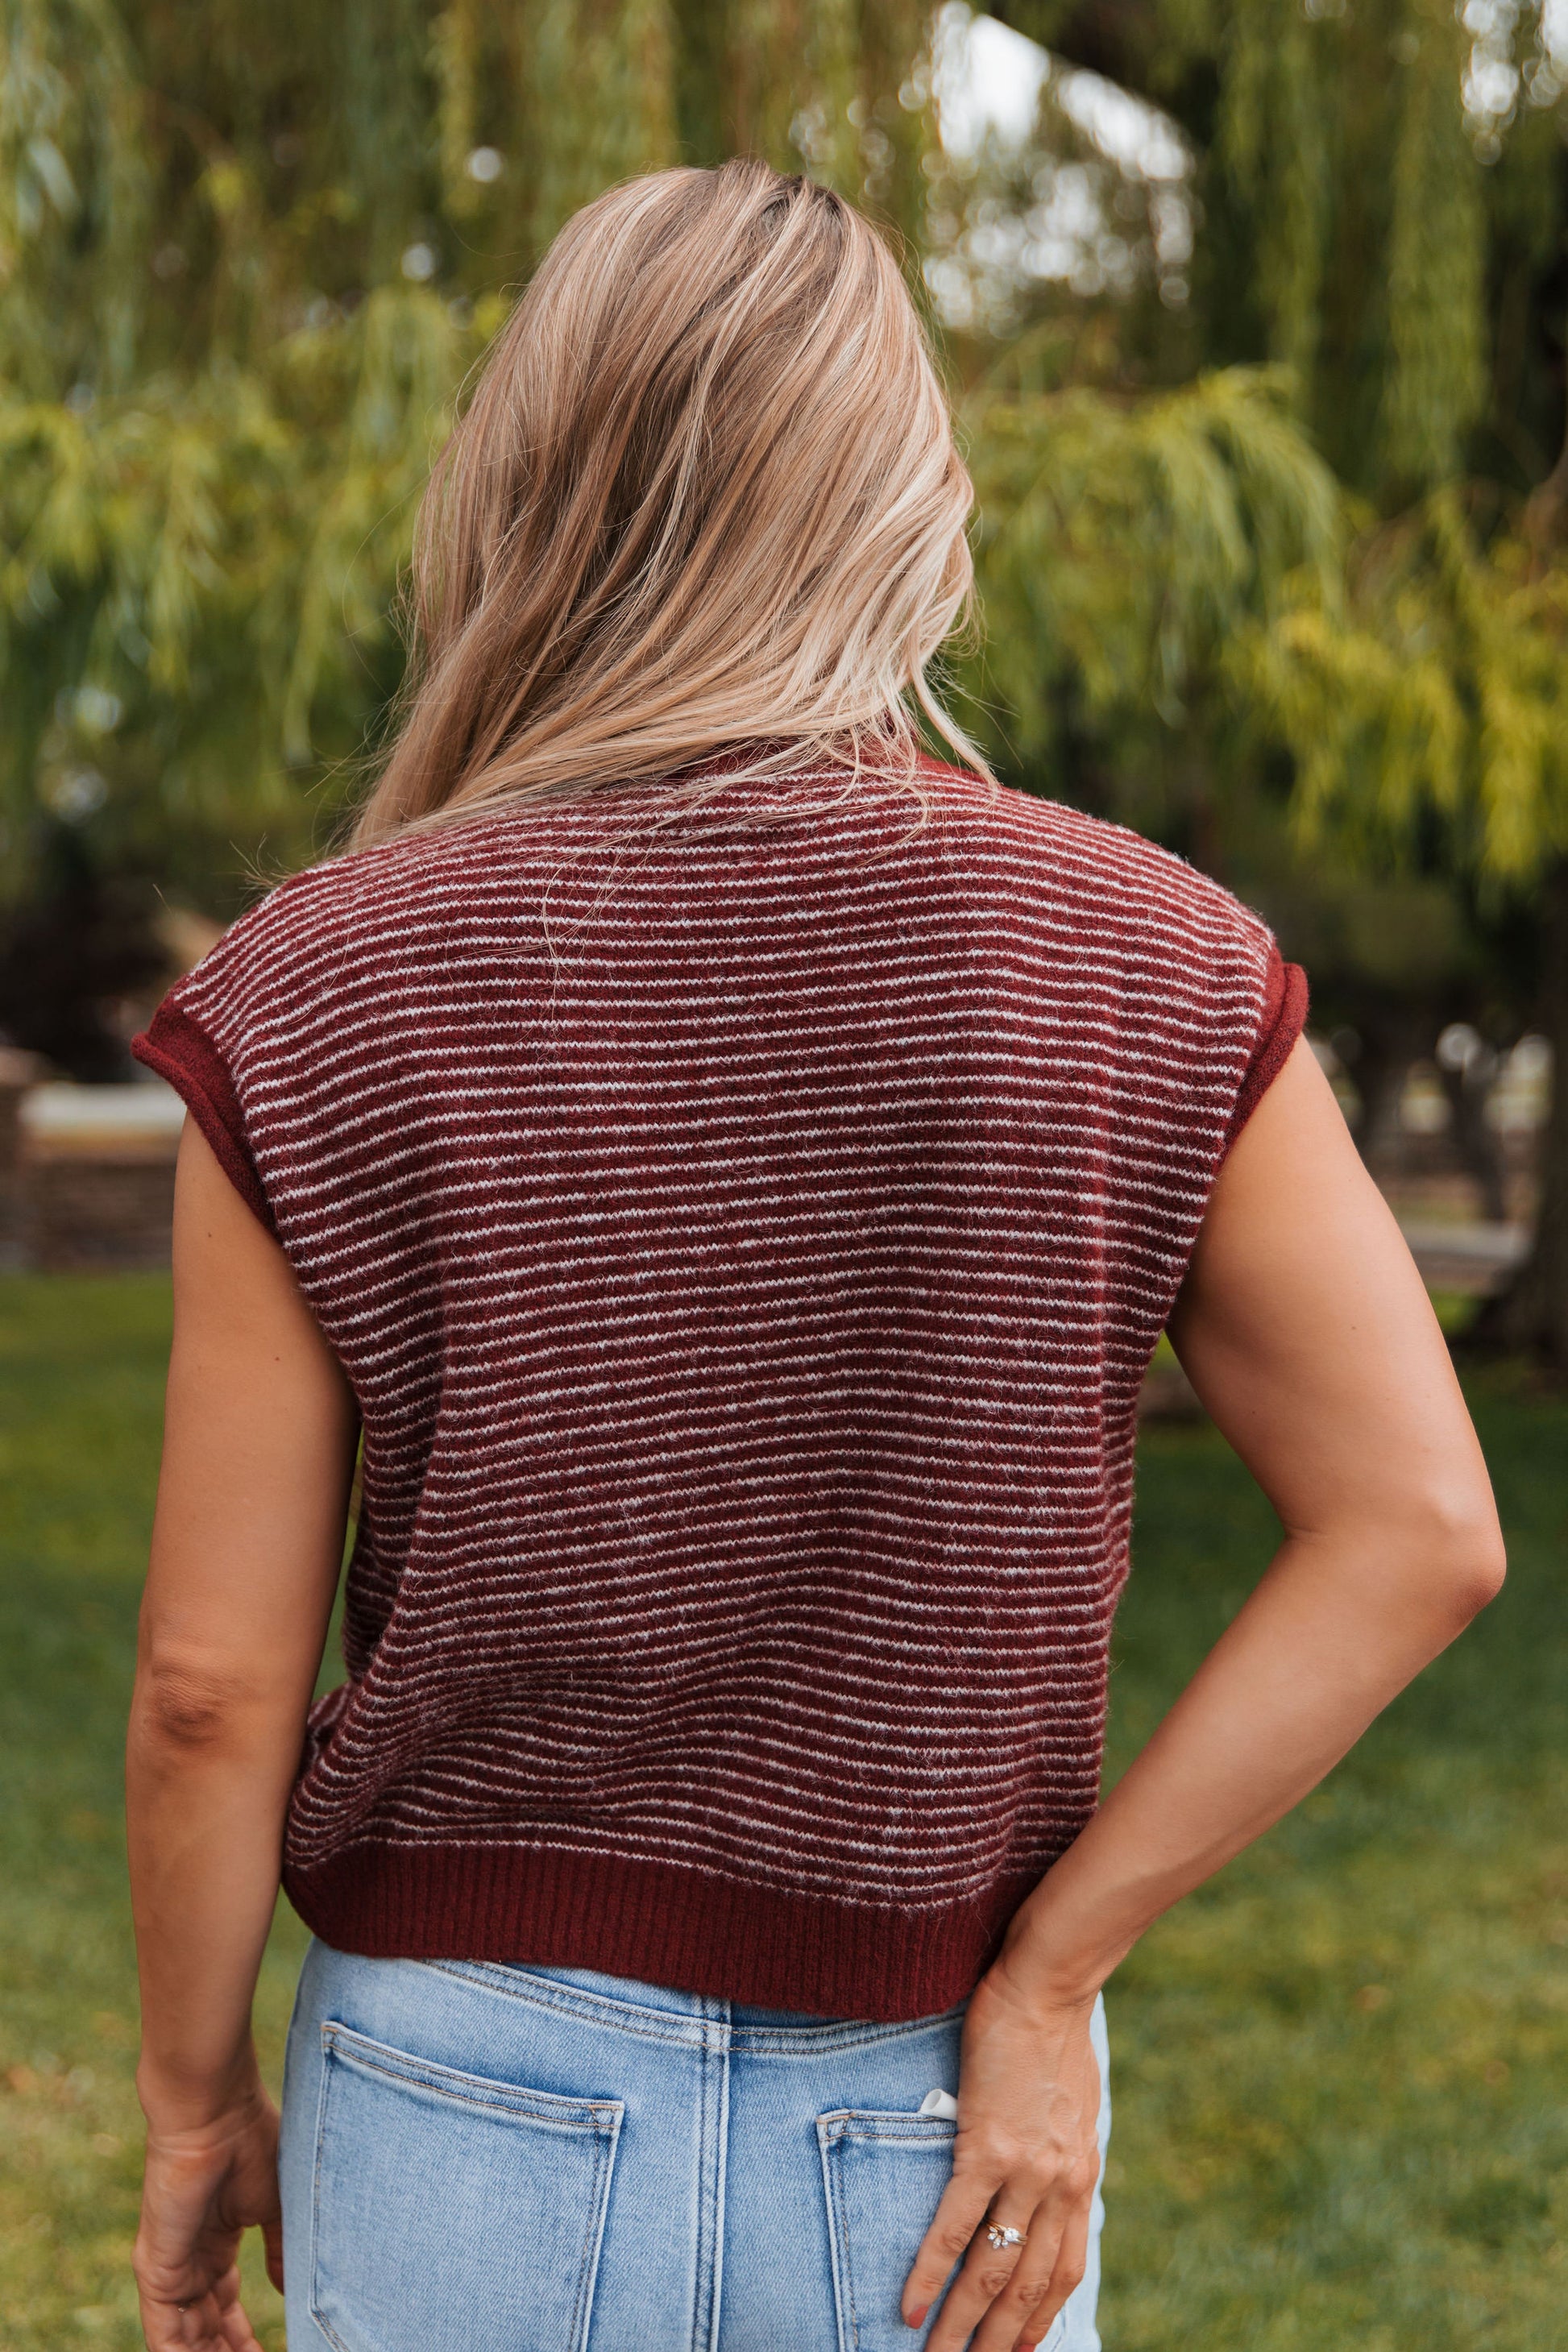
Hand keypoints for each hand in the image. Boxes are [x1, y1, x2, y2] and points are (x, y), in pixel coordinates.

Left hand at [133, 2080, 283, 2350]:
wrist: (216, 2111)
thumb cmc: (250, 2141)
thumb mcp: (275, 2206)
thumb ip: (279, 2251)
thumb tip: (288, 2289)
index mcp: (215, 2242)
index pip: (225, 2307)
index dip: (244, 2337)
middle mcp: (189, 2259)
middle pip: (206, 2328)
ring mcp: (170, 2266)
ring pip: (187, 2336)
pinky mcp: (156, 2270)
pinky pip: (166, 2333)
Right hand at [901, 1967, 1100, 2350]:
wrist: (1048, 1984)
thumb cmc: (1054, 2034)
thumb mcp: (1075, 2108)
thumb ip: (1061, 2153)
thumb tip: (1045, 2181)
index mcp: (1080, 2177)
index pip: (1063, 2272)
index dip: (1041, 2320)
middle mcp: (1060, 2185)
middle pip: (1027, 2287)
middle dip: (998, 2343)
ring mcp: (1026, 2169)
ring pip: (992, 2268)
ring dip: (962, 2324)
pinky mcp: (988, 2145)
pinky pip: (957, 2225)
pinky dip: (933, 2271)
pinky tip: (910, 2303)